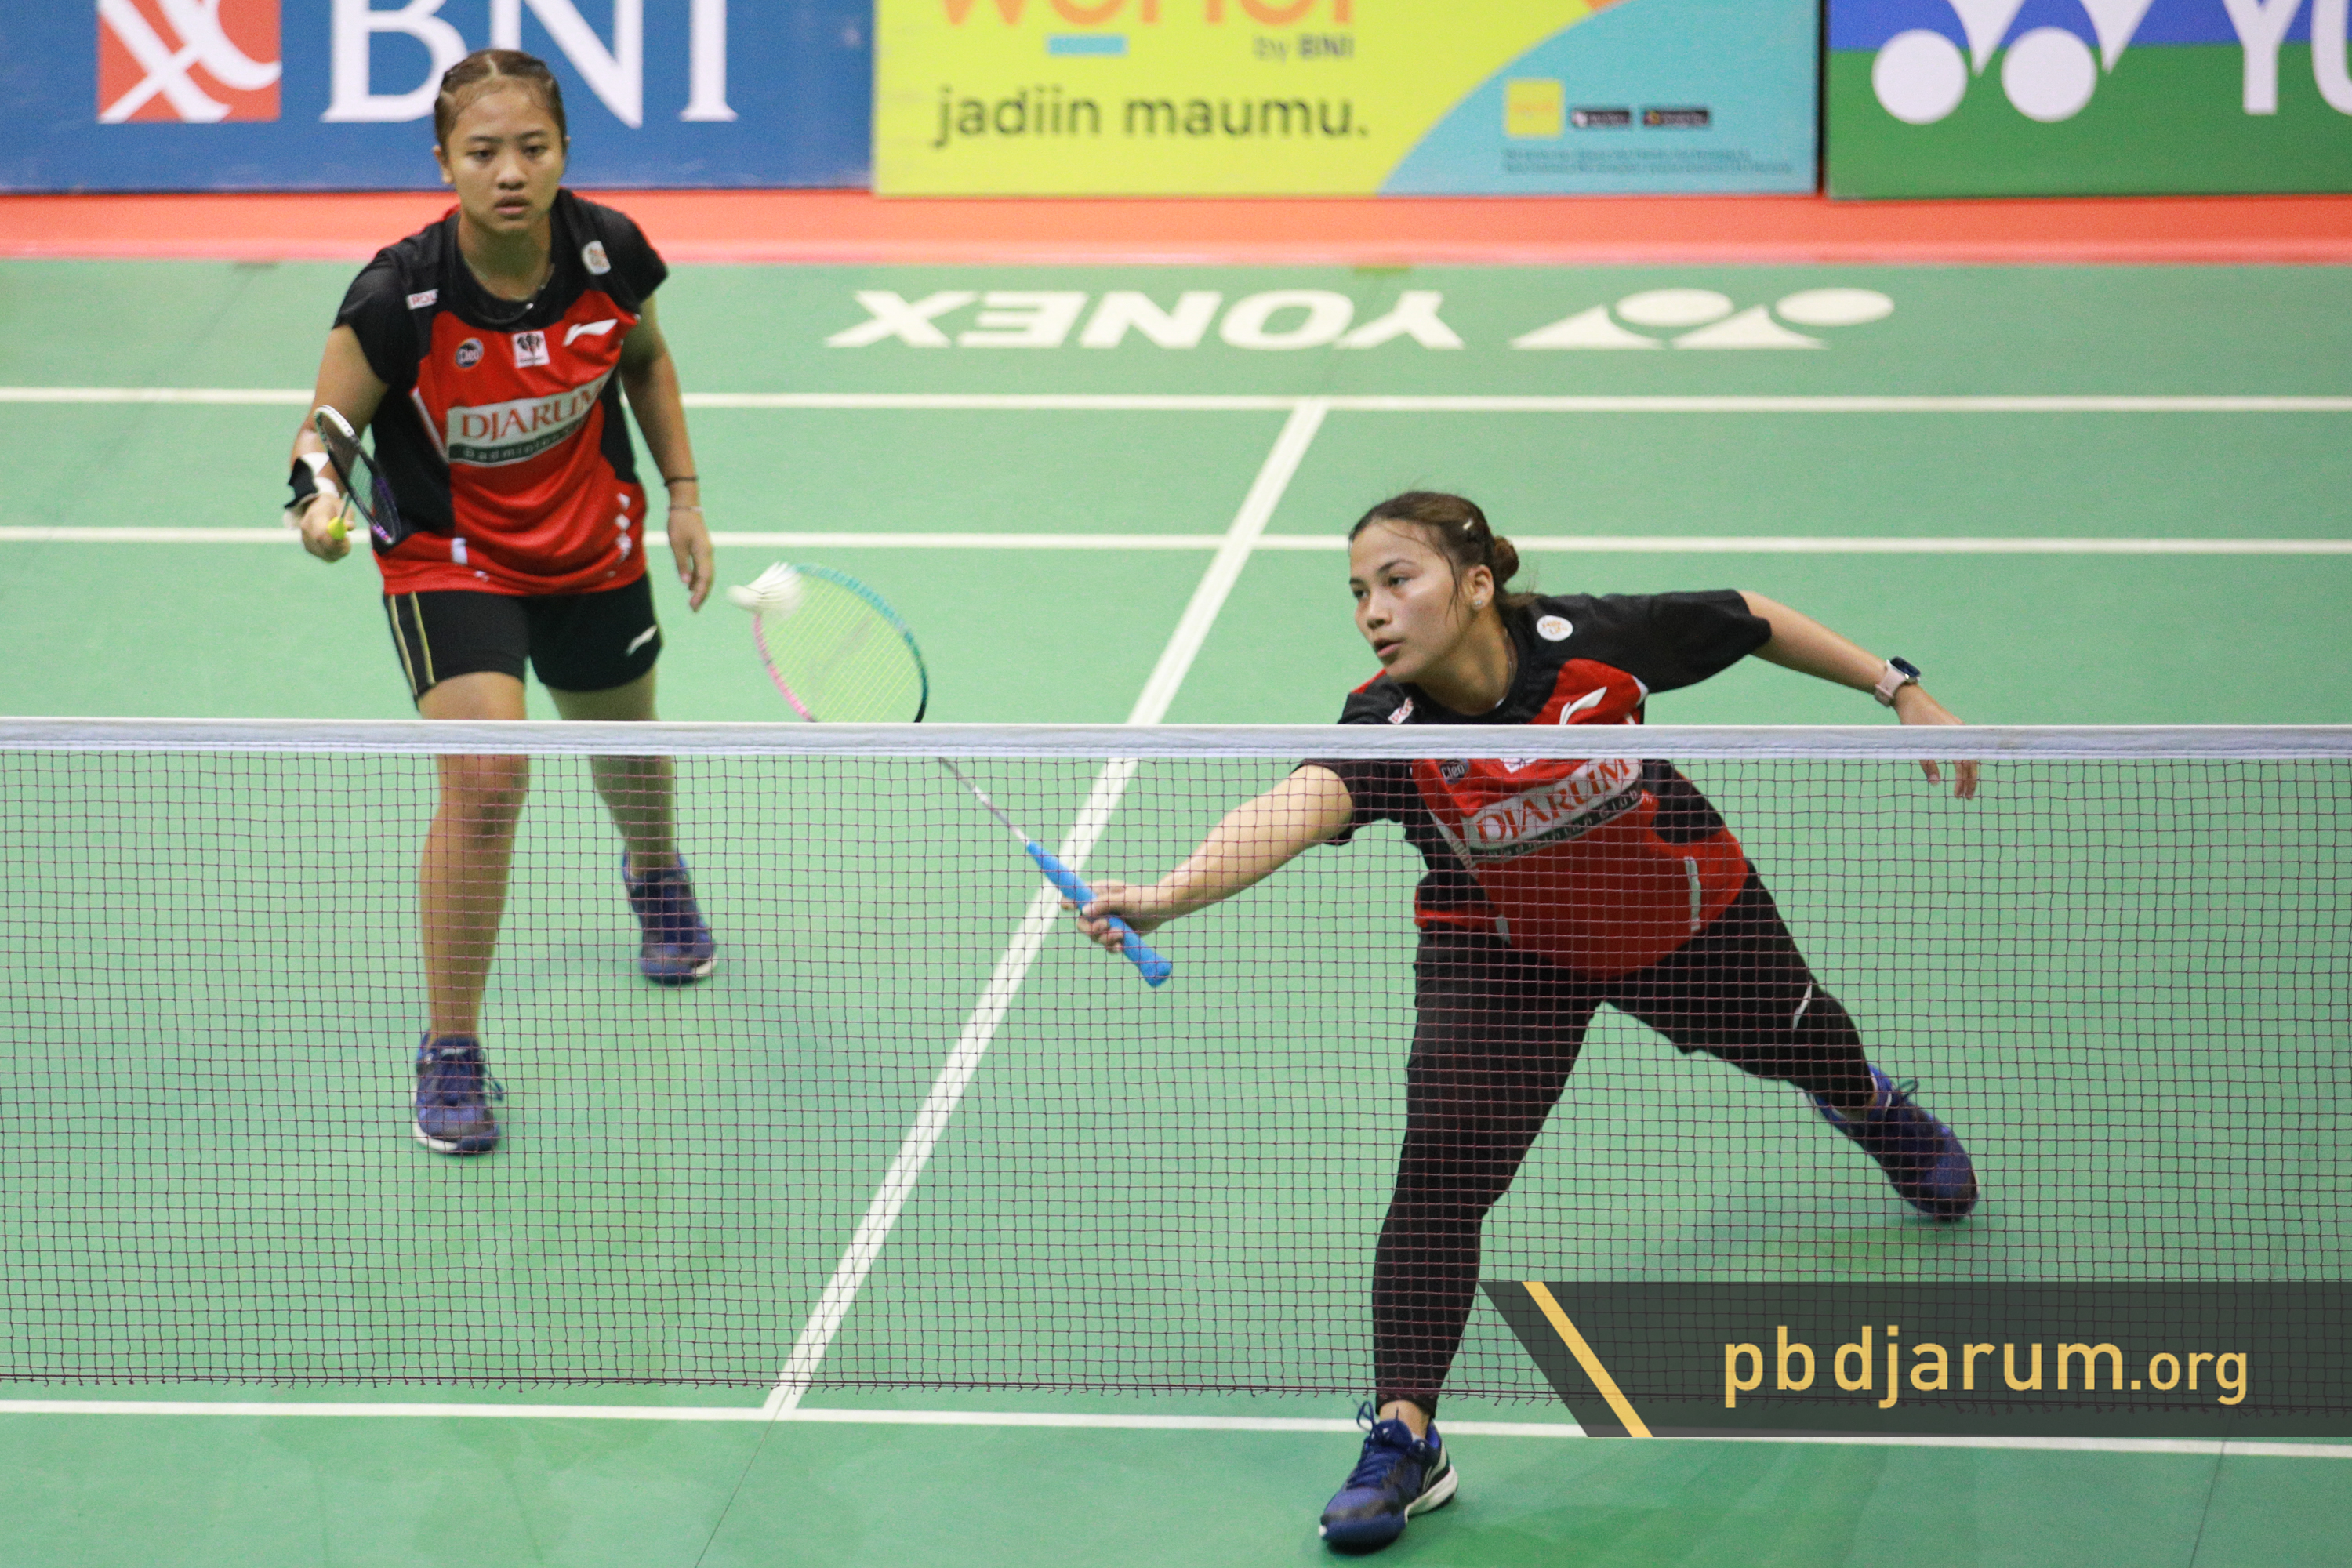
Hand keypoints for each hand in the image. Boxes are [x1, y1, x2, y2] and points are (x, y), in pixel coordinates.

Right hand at [290, 490, 351, 561]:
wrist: (317, 506)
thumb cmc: (333, 506)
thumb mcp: (341, 505)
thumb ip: (346, 515)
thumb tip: (349, 527)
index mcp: (314, 516)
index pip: (321, 534)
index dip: (336, 540)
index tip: (347, 538)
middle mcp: (306, 531)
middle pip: (323, 547)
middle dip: (340, 547)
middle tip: (348, 540)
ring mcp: (306, 541)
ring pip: (327, 555)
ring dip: (341, 551)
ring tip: (344, 539)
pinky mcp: (310, 550)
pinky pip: (327, 557)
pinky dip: (337, 554)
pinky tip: (338, 544)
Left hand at [667, 504, 712, 610]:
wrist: (685, 506)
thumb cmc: (679, 523)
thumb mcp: (676, 544)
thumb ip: (682, 564)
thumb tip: (686, 583)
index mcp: (703, 553)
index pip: (704, 578)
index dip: (700, 593)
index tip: (693, 606)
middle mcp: (707, 554)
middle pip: (708, 579)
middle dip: (702, 595)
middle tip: (693, 609)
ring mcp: (705, 552)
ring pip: (706, 575)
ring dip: (700, 589)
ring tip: (693, 602)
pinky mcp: (701, 549)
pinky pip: (702, 568)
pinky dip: (698, 579)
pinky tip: (690, 586)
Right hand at [1068, 878, 1180, 953]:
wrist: (1163, 909)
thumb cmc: (1145, 898)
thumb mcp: (1125, 899)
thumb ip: (1105, 903)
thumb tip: (1084, 911)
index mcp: (1098, 894)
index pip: (1076, 896)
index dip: (1069, 902)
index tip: (1069, 907)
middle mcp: (1100, 909)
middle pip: (1082, 924)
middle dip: (1092, 929)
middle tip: (1106, 926)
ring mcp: (1107, 923)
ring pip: (1095, 937)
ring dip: (1106, 939)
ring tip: (1121, 934)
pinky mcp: (1116, 935)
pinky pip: (1107, 946)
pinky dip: (1113, 947)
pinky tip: (1121, 947)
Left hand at [1892, 685, 1977, 799]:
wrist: (1910, 699)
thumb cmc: (1912, 719)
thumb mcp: (1917, 744)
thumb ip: (1927, 764)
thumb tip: (1936, 784)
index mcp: (1954, 736)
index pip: (1964, 764)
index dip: (1962, 781)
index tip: (1957, 795)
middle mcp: (1961, 733)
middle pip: (1972, 761)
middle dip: (1970, 781)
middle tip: (1967, 798)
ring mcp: (1960, 730)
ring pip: (1970, 755)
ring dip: (1969, 773)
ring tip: (1966, 789)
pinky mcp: (1955, 729)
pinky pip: (1965, 749)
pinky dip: (1966, 762)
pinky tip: (1962, 772)